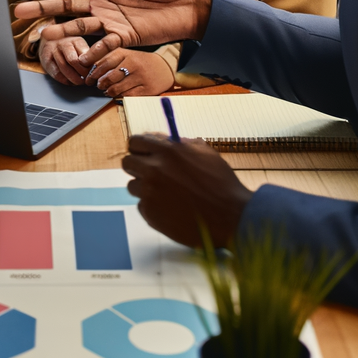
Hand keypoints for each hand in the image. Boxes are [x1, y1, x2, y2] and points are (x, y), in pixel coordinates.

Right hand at [12, 0, 211, 67]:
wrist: (193, 4)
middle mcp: (103, 4)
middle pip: (66, 5)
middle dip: (42, 7)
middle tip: (18, 11)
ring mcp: (112, 22)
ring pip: (79, 26)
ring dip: (61, 31)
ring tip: (42, 34)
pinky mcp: (126, 36)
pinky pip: (106, 44)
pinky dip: (94, 49)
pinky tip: (82, 54)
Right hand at [37, 34, 91, 84]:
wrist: (50, 40)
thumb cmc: (70, 46)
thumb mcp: (81, 47)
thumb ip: (88, 56)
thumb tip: (97, 68)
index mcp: (75, 40)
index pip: (84, 54)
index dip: (90, 66)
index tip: (94, 73)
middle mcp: (63, 43)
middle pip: (73, 60)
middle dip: (82, 73)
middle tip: (87, 79)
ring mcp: (53, 50)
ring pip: (63, 67)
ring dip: (73, 78)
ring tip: (80, 82)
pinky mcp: (45, 59)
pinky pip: (55, 72)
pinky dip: (64, 80)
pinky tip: (70, 82)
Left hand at [89, 49, 175, 96]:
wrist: (164, 67)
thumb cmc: (140, 62)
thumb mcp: (126, 55)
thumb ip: (109, 59)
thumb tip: (90, 71)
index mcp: (125, 54)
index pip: (103, 63)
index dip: (93, 73)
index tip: (88, 79)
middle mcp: (133, 64)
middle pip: (108, 77)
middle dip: (100, 84)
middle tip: (98, 85)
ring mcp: (140, 77)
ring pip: (116, 89)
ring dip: (108, 92)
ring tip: (107, 90)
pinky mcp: (147, 89)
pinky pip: (127, 96)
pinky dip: (119, 96)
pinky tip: (118, 94)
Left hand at [122, 134, 251, 247]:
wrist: (230, 216)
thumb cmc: (222, 184)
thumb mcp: (205, 153)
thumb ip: (182, 145)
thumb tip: (167, 141)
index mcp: (167, 151)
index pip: (135, 142)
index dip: (140, 147)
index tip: (144, 153)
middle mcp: (153, 170)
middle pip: (127, 163)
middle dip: (138, 166)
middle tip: (152, 173)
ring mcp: (149, 194)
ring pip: (133, 186)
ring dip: (146, 188)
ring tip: (168, 194)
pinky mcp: (150, 214)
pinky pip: (143, 206)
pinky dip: (154, 207)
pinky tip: (172, 208)